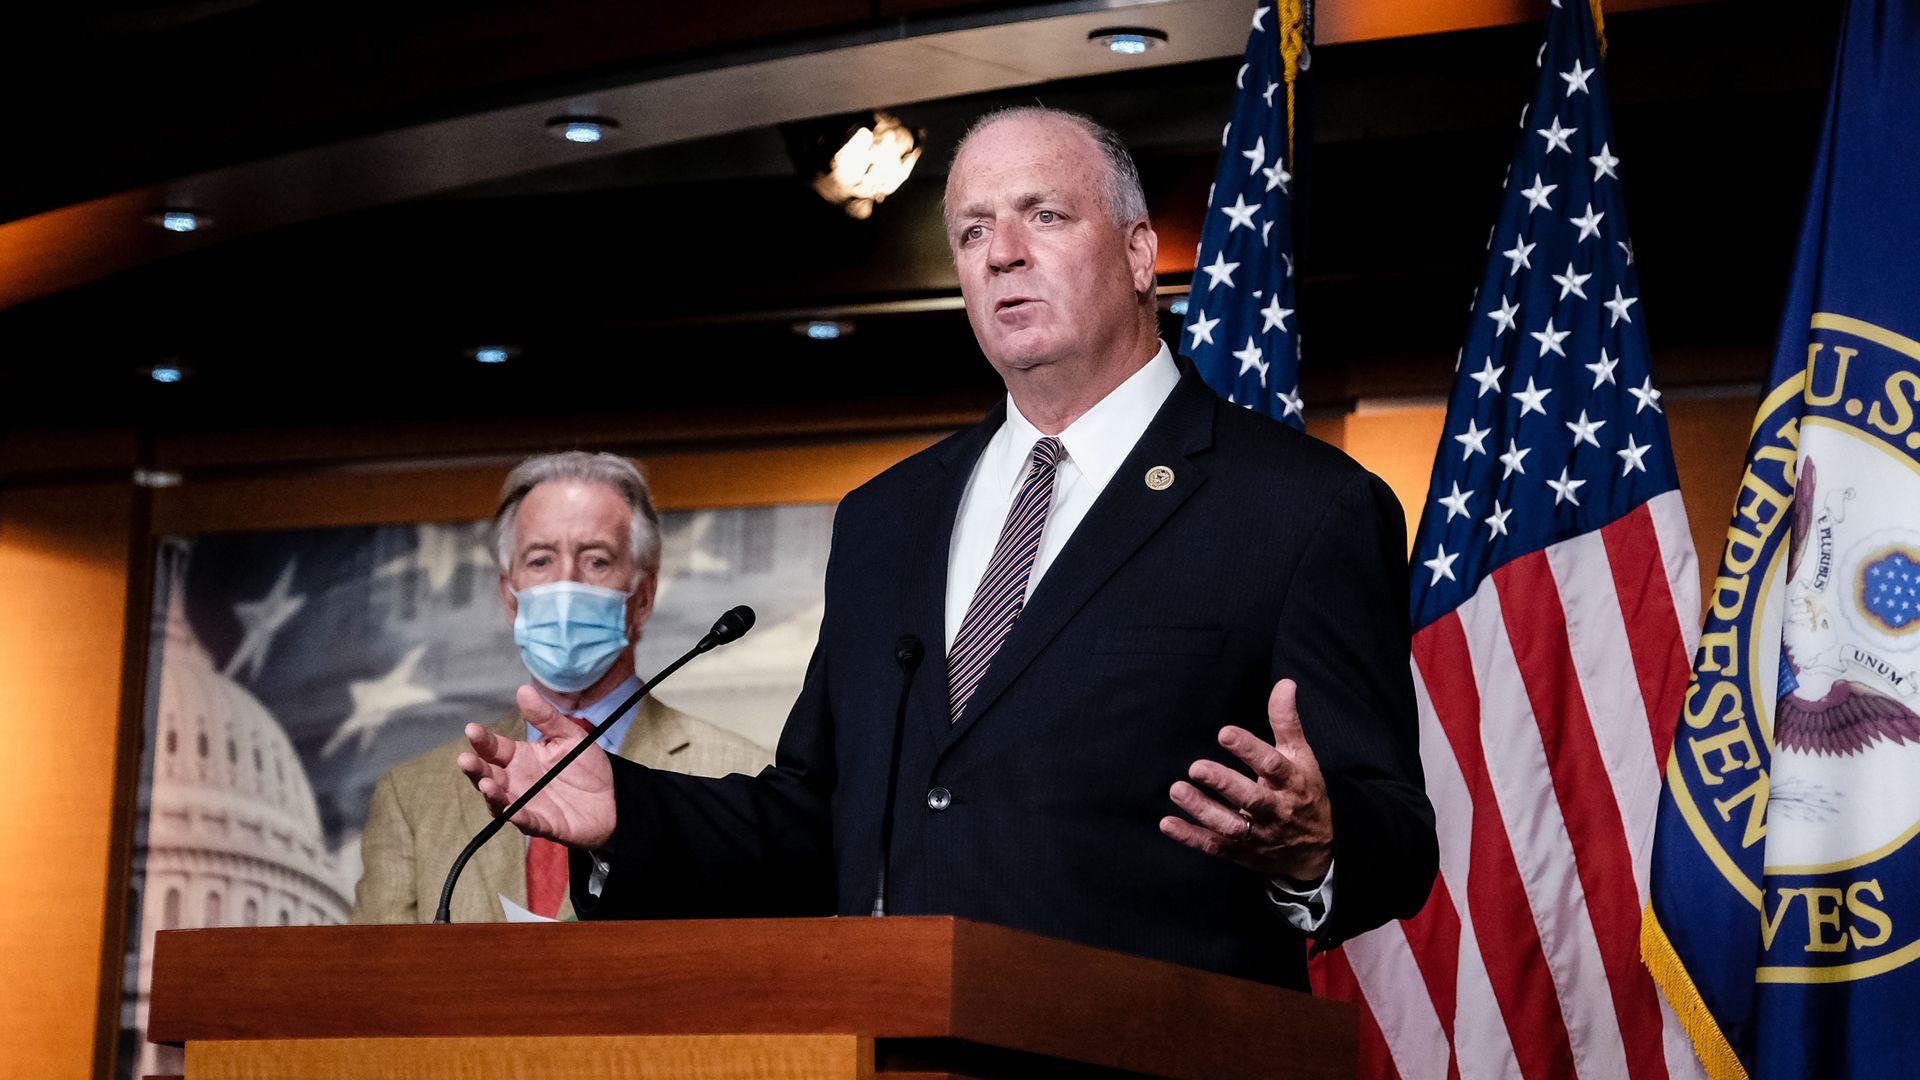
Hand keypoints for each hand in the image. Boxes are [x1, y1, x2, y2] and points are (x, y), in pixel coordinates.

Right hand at [457, 685, 616, 847]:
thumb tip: (523, 690)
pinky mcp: (542, 824)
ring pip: (499, 801)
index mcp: (520, 758)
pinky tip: (511, 809)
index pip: (494, 748)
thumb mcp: (569, 736)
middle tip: (466, 759)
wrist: (613, 797)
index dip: (482, 740)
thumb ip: (546, 717)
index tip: (472, 729)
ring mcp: (526, 804)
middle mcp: (516, 782)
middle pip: (488, 775)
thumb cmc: (586, 766)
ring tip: (485, 782)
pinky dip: (517, 815)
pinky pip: (525, 821)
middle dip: (475, 768)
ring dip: (490, 793)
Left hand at [1160, 679, 1332, 881]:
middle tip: (1196, 767)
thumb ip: (1286, 722)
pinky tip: (1167, 823)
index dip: (1249, 749)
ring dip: (1202, 810)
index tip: (1224, 733)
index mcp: (1291, 782)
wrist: (1316, 850)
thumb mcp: (1301, 756)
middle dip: (1224, 784)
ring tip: (1177, 789)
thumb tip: (1284, 684)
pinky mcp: (1242, 852)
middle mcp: (1276, 810)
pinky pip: (1215, 847)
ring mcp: (1258, 834)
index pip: (1272, 765)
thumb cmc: (1304, 793)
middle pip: (1252, 798)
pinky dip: (1191, 837)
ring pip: (1231, 825)